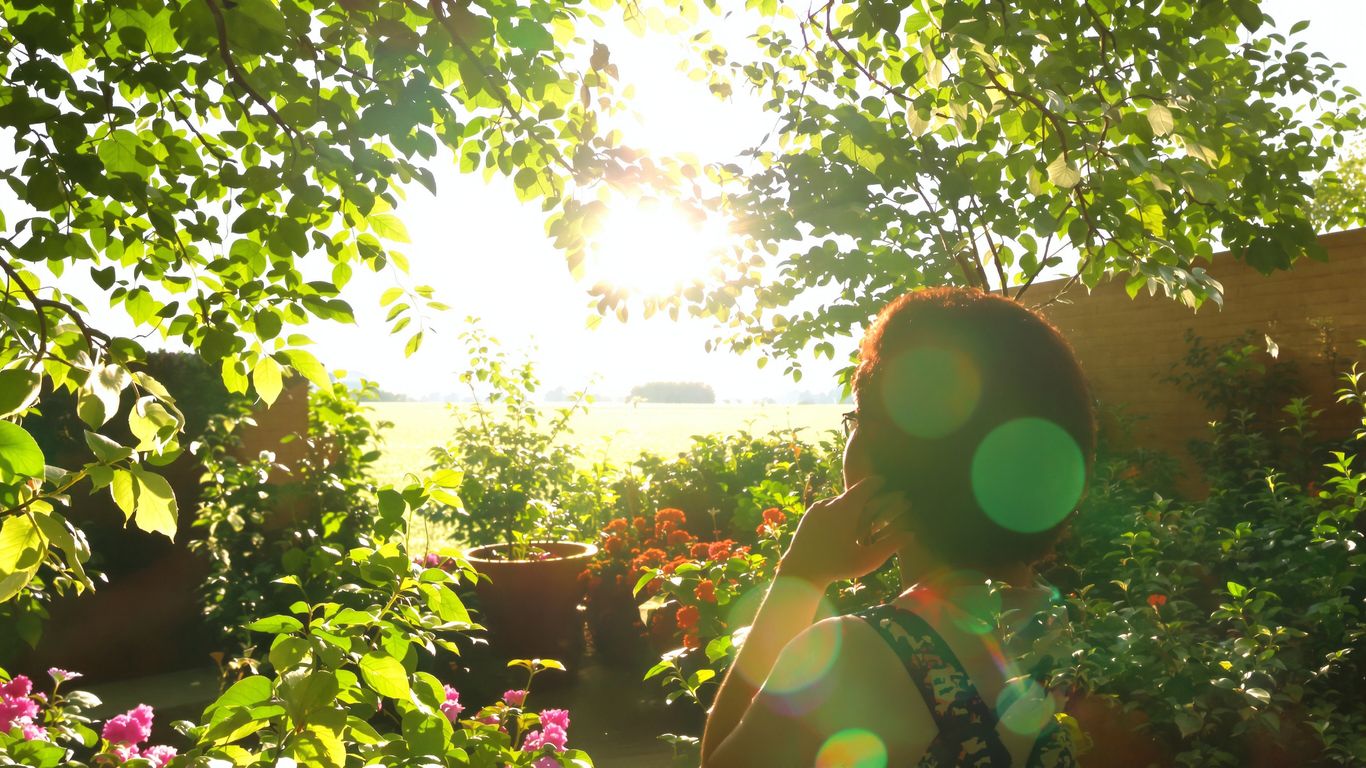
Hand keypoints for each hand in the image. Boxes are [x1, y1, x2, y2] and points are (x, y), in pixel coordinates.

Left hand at [777, 476, 910, 586]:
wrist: (800, 571)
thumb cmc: (837, 567)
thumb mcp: (868, 559)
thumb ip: (891, 545)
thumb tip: (911, 534)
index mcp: (846, 508)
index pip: (865, 486)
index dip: (877, 482)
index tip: (885, 481)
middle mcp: (830, 502)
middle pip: (853, 494)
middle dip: (866, 498)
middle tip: (877, 502)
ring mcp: (818, 507)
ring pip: (839, 502)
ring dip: (850, 507)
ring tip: (860, 517)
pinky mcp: (809, 514)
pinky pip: (827, 508)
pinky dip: (837, 513)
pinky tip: (843, 526)